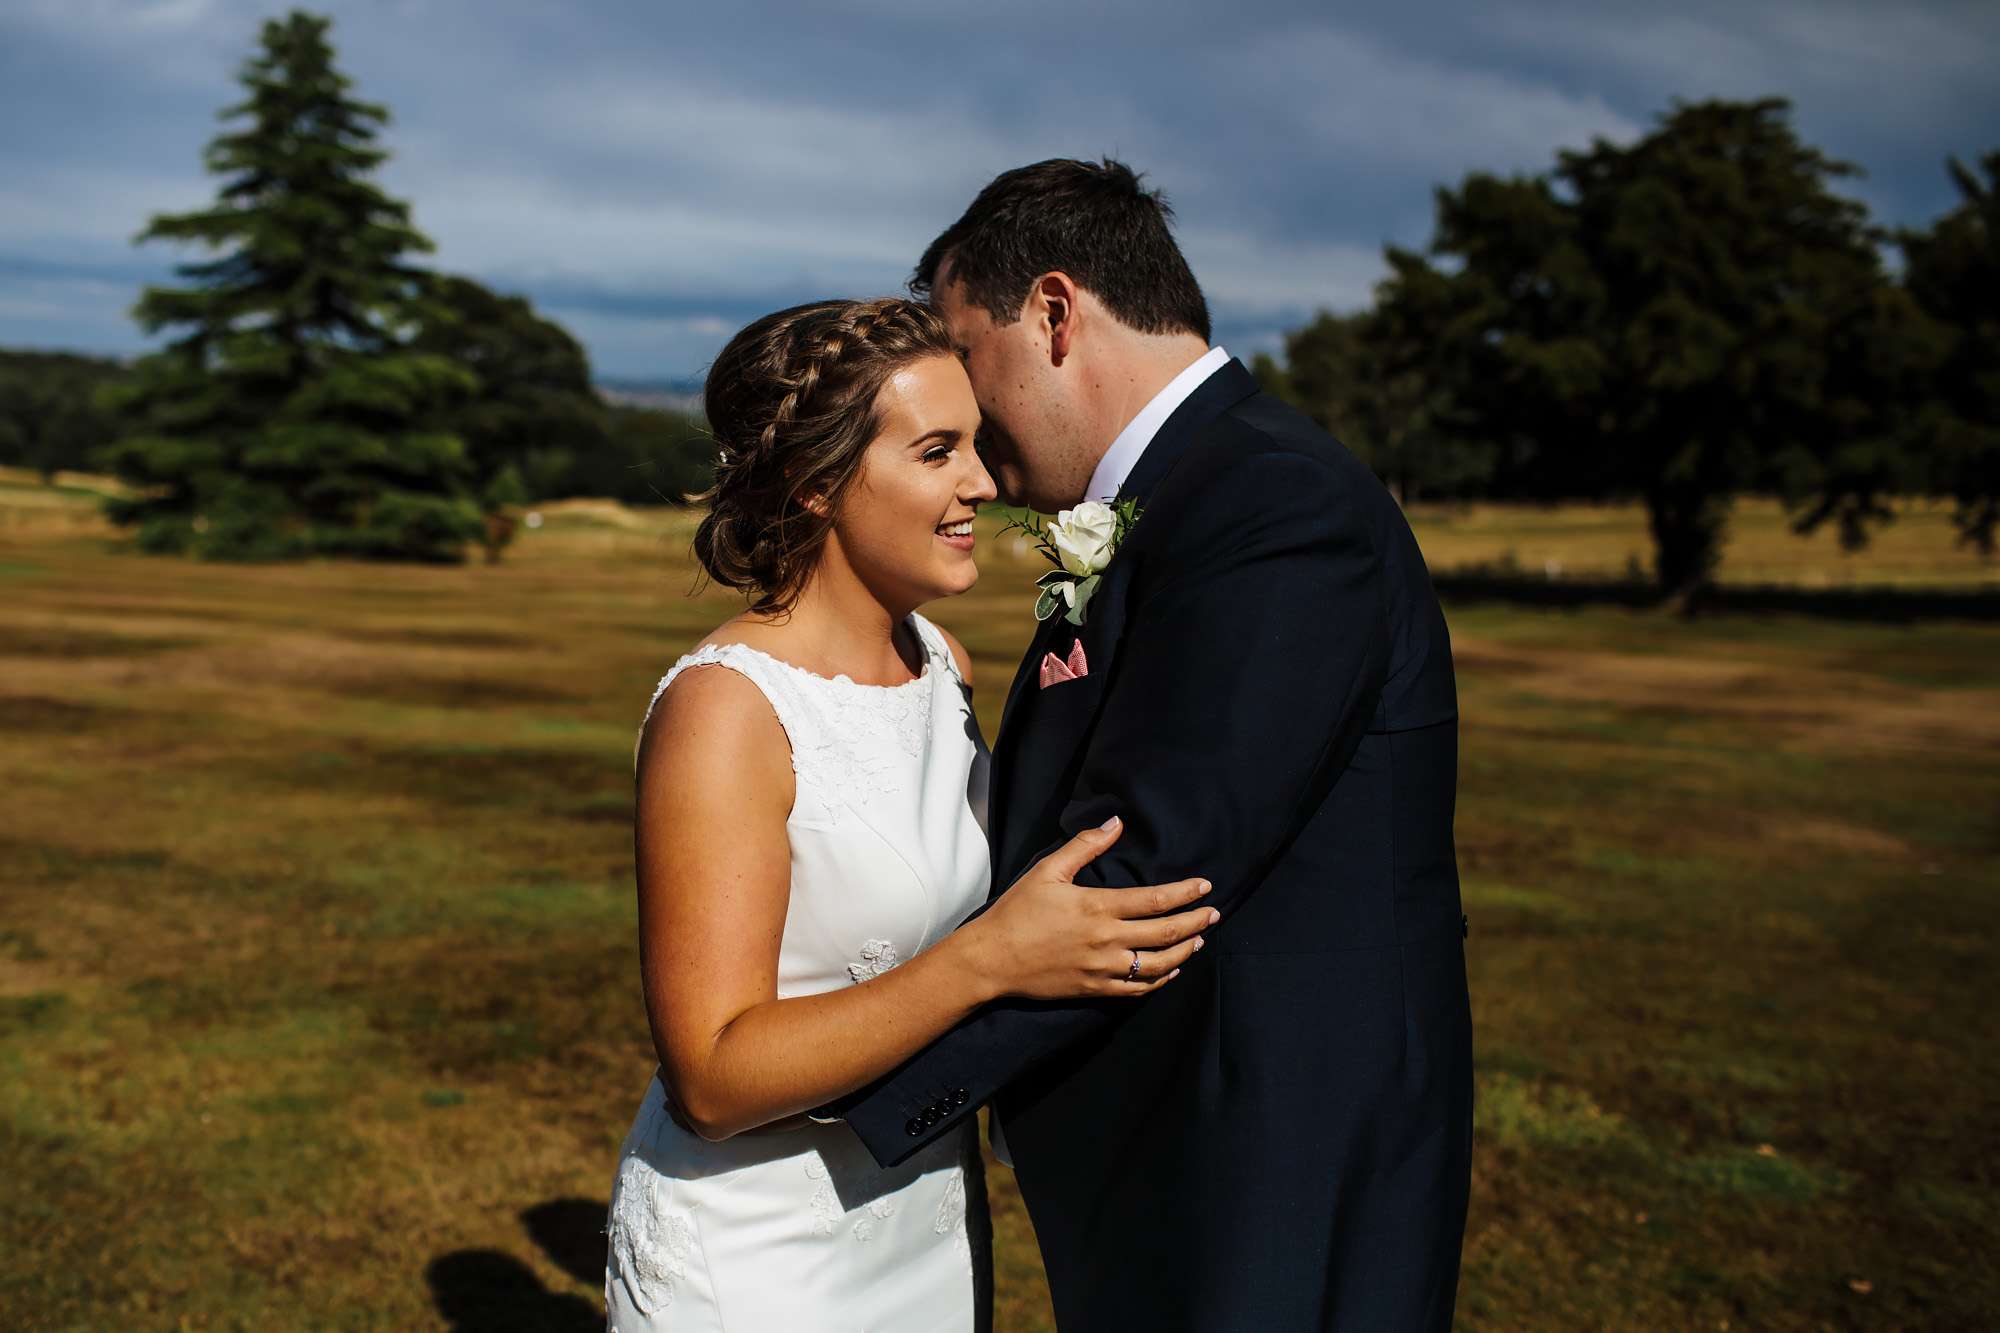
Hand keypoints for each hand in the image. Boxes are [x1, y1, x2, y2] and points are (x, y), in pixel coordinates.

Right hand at [960, 816, 1214, 1000]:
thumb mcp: (1048, 870)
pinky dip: (1160, 980)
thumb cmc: (1017, 911)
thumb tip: (1116, 822)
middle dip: (1196, 922)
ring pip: (1158, 964)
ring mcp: (1103, 968)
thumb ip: (1085, 845)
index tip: (1205, 886)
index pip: (1156, 900)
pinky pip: (1138, 988)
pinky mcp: (1094, 988)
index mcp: (1098, 907)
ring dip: (1184, 952)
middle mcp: (1107, 940)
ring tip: (1198, 940)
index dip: (1186, 893)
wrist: (991, 959)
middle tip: (1213, 913)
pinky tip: (1170, 971)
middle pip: (1166, 933)